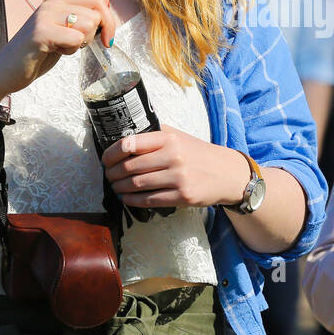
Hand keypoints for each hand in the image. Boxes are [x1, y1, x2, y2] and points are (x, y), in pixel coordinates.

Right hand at [0, 0, 118, 96]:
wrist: (5, 71)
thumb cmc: (37, 53)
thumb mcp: (63, 31)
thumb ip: (81, 17)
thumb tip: (105, 4)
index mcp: (58, 0)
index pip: (100, 0)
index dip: (109, 21)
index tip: (105, 39)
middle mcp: (52, 3)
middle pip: (97, 14)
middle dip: (93, 36)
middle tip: (72, 45)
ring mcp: (45, 16)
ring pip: (88, 25)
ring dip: (79, 44)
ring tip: (59, 47)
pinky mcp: (41, 32)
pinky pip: (76, 39)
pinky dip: (69, 51)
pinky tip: (53, 51)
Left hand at [101, 127, 251, 210]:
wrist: (227, 173)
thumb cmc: (198, 154)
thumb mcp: (179, 136)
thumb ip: (155, 133)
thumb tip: (124, 136)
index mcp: (169, 138)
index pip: (130, 143)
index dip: (112, 153)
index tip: (106, 159)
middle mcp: (173, 156)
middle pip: (130, 167)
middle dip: (113, 173)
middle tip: (109, 175)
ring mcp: (178, 178)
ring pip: (137, 185)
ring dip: (120, 187)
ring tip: (116, 186)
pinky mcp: (182, 196)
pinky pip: (149, 200)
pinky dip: (132, 200)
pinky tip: (127, 197)